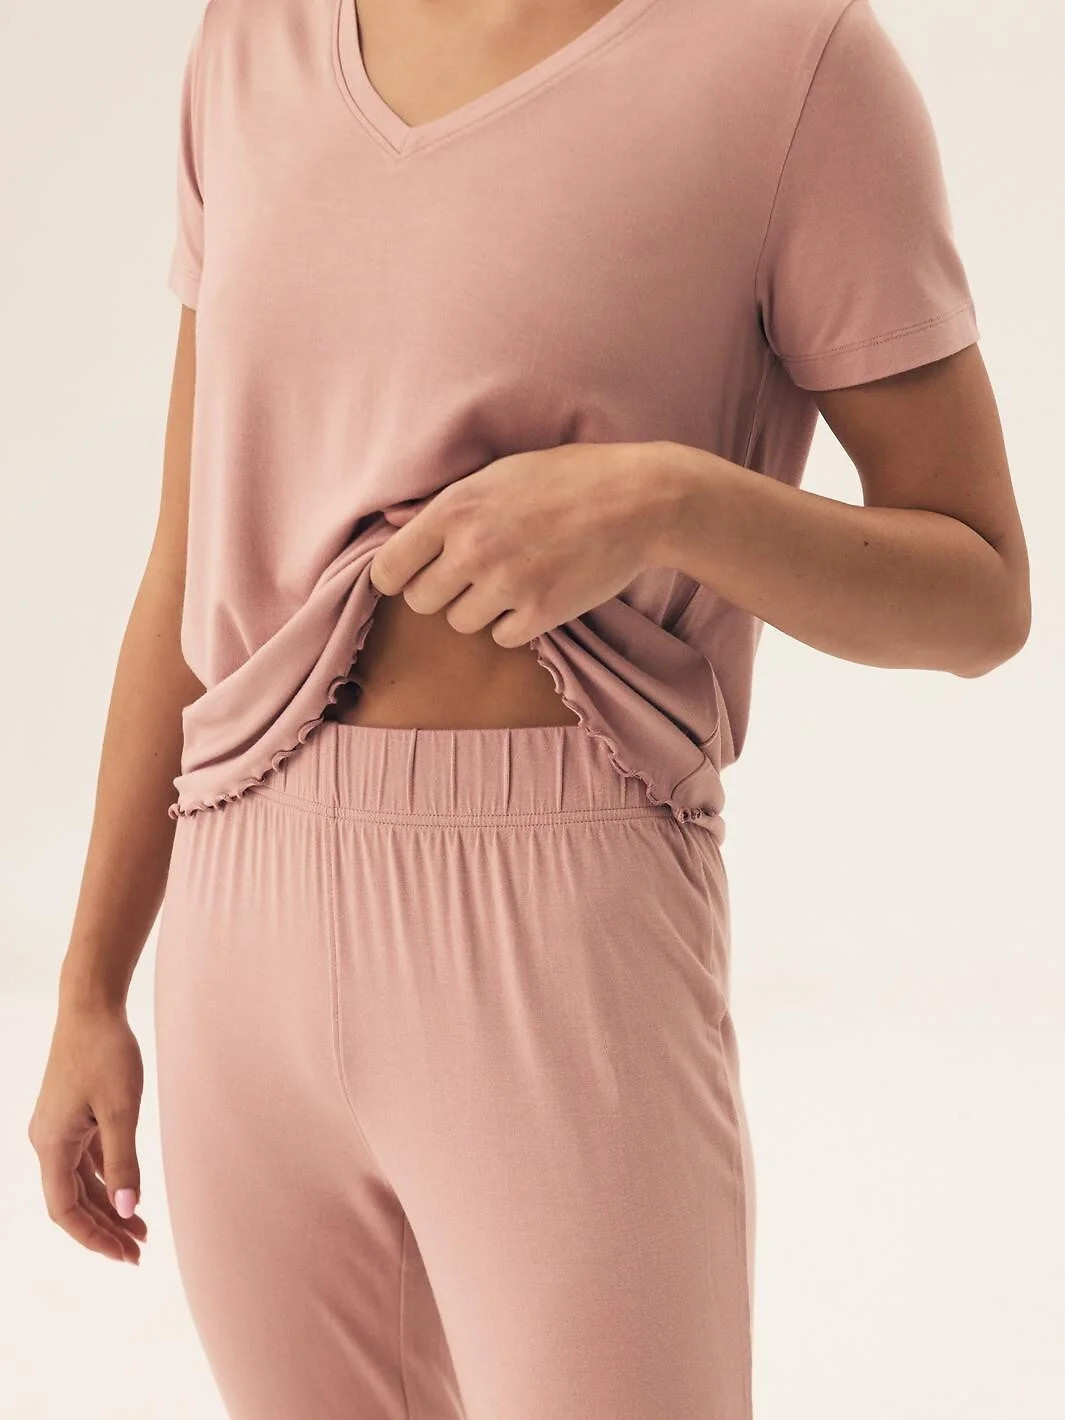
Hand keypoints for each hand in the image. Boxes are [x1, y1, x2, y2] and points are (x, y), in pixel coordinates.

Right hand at [27, 1002, 147, 1264]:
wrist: (92, 1005)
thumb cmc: (106, 1052)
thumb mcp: (121, 1108)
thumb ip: (124, 1160)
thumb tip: (129, 1208)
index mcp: (53, 1144)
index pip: (66, 1210)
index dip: (94, 1237)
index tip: (124, 1255)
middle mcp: (49, 1141)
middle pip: (74, 1200)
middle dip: (106, 1228)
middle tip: (140, 1252)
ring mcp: (60, 1128)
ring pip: (82, 1181)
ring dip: (109, 1205)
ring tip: (142, 1230)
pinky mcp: (74, 1114)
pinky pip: (88, 1159)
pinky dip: (109, 1178)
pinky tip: (130, 1191)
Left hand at [368, 441, 672, 646]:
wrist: (639, 500)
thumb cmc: (567, 478)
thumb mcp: (499, 473)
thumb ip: (443, 502)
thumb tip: (391, 521)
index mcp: (455, 508)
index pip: (390, 567)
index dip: (397, 575)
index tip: (413, 576)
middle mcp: (473, 549)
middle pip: (421, 601)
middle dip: (441, 591)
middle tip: (472, 575)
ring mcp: (507, 585)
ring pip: (460, 622)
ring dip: (480, 608)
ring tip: (512, 579)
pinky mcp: (541, 614)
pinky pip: (501, 637)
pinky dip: (515, 624)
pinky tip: (536, 594)